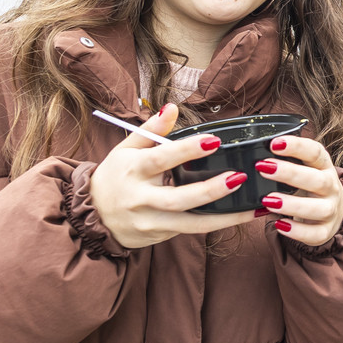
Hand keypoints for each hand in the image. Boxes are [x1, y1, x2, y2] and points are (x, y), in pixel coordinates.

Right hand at [89, 103, 259, 248]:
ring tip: (252, 208)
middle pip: (177, 198)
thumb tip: (172, 106)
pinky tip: (242, 217)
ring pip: (190, 224)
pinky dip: (217, 224)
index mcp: (132, 170)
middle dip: (209, 190)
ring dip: (224, 217)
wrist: (90, 216)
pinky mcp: (159, 235)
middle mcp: (140, 198)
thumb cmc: (115, 176)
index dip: (186, 150)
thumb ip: (151, 129)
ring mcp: (150, 221)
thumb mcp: (126, 149)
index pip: (161, 158)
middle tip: (238, 177)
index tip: (214, 141)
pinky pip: (191, 231)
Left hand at [253, 135, 342, 245]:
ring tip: (268, 201)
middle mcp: (331, 186)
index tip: (274, 143)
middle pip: (317, 180)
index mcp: (324, 166)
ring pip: (318, 208)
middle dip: (290, 173)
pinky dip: (297, 231)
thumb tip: (250, 154)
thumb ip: (285, 161)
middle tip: (263, 168)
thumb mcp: (304, 169)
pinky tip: (279, 225)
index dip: (297, 146)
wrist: (332, 212)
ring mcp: (331, 210)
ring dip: (292, 204)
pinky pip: (314, 233)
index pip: (316, 152)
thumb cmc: (308, 186)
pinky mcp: (325, 231)